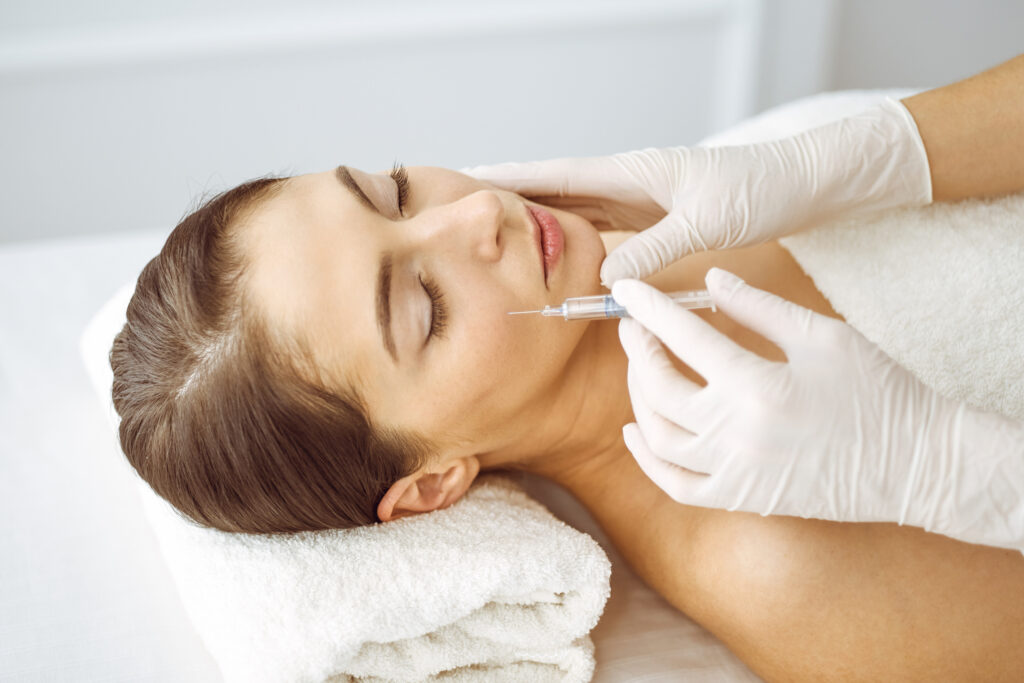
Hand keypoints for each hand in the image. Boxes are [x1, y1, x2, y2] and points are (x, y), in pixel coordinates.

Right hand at [463, 98, 930, 285]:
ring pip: (576, 209)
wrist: (805, 183)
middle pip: (556, 188)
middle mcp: (630, 181)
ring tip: (497, 233)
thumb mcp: (707, 220)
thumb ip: (655, 248)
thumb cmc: (762, 190)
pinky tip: (560, 252)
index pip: (558, 174)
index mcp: (634, 171)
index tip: (466, 178)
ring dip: (539, 219)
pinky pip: (602, 228)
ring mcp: (641, 199)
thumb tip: (605, 279)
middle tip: (463, 209)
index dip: (510, 178)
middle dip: (510, 197)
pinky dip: (574, 238)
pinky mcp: (656, 217)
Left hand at [614, 270, 1023, 550]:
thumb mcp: (823, 335)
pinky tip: (638, 431)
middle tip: (634, 327)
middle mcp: (737, 433)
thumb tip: (710, 280)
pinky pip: (677, 485)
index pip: (683, 338)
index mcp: (757, 385)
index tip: (627, 292)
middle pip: (659, 388)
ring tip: (641, 368)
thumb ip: (760, 307)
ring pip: (659, 437)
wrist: (917, 462)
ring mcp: (736, 472)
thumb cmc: (878, 391)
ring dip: (638, 398)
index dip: (649, 310)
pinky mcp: (742, 497)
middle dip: (638, 351)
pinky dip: (648, 459)